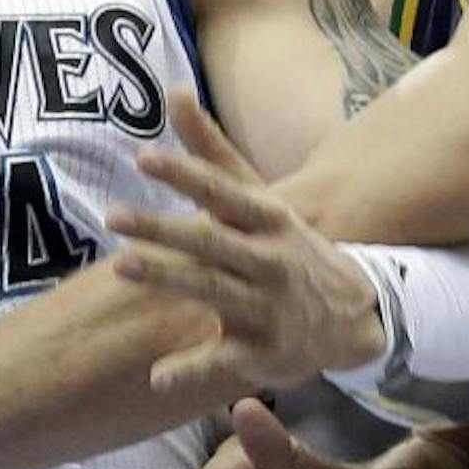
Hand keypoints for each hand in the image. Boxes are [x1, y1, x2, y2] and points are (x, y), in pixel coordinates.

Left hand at [108, 94, 385, 395]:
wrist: (356, 314)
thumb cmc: (287, 246)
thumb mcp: (259, 199)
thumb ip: (211, 152)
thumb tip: (172, 92)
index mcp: (268, 219)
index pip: (223, 192)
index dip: (186, 174)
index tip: (144, 158)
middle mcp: (270, 261)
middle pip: (212, 242)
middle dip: (163, 228)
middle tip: (112, 217)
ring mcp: (269, 309)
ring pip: (214, 292)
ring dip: (170, 279)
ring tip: (121, 267)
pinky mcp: (265, 354)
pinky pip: (224, 362)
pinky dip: (192, 369)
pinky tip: (156, 376)